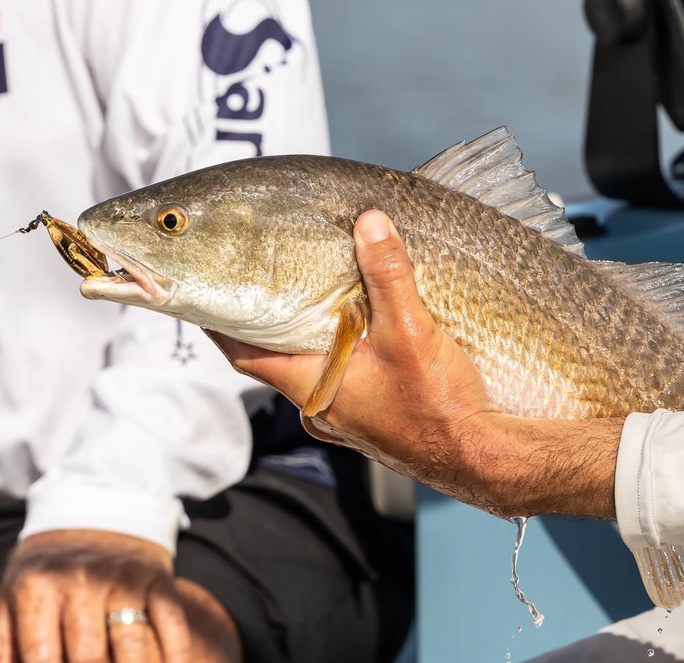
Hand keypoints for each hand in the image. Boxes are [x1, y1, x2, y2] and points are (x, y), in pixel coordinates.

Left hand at [0, 529, 189, 662]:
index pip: (42, 659)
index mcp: (37, 589)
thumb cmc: (43, 576)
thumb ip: (4, 651)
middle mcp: (80, 580)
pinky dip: (176, 654)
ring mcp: (121, 577)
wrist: (86, 511)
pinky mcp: (155, 576)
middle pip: (89, 658)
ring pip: (134, 644)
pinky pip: (172, 621)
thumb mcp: (10, 602)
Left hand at [209, 210, 504, 509]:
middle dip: (263, 316)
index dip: (215, 317)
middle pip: (270, 354)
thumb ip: (387, 274)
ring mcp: (344, 418)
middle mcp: (319, 406)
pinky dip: (338, 353)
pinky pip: (340, 380)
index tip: (197, 283)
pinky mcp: (371, 423)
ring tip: (310, 294)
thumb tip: (369, 222)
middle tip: (251, 275)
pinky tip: (361, 333)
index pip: (240, 349)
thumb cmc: (441, 408)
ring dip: (306, 334)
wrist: (486, 462)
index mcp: (311, 385)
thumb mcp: (412, 332)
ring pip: (309, 366)